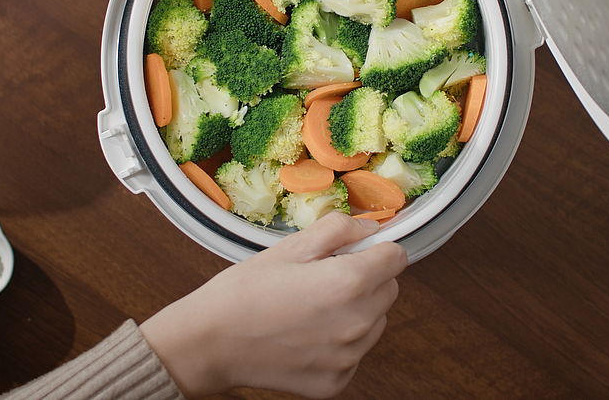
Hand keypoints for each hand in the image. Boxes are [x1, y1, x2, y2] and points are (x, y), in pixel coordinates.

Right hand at [139, 214, 407, 397]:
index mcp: (348, 282)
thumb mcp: (290, 247)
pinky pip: (356, 352)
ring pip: (376, 322)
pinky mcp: (337, 381)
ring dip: (357, 310)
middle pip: (389, 289)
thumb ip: (339, 230)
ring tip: (313, 307)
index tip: (358, 249)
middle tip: (325, 276)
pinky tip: (307, 333)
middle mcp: (357, 323)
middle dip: (367, 277)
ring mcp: (349, 357)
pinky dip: (340, 342)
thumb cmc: (244, 292)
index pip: (397, 257)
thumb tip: (370, 228)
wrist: (210, 343)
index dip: (378, 247)